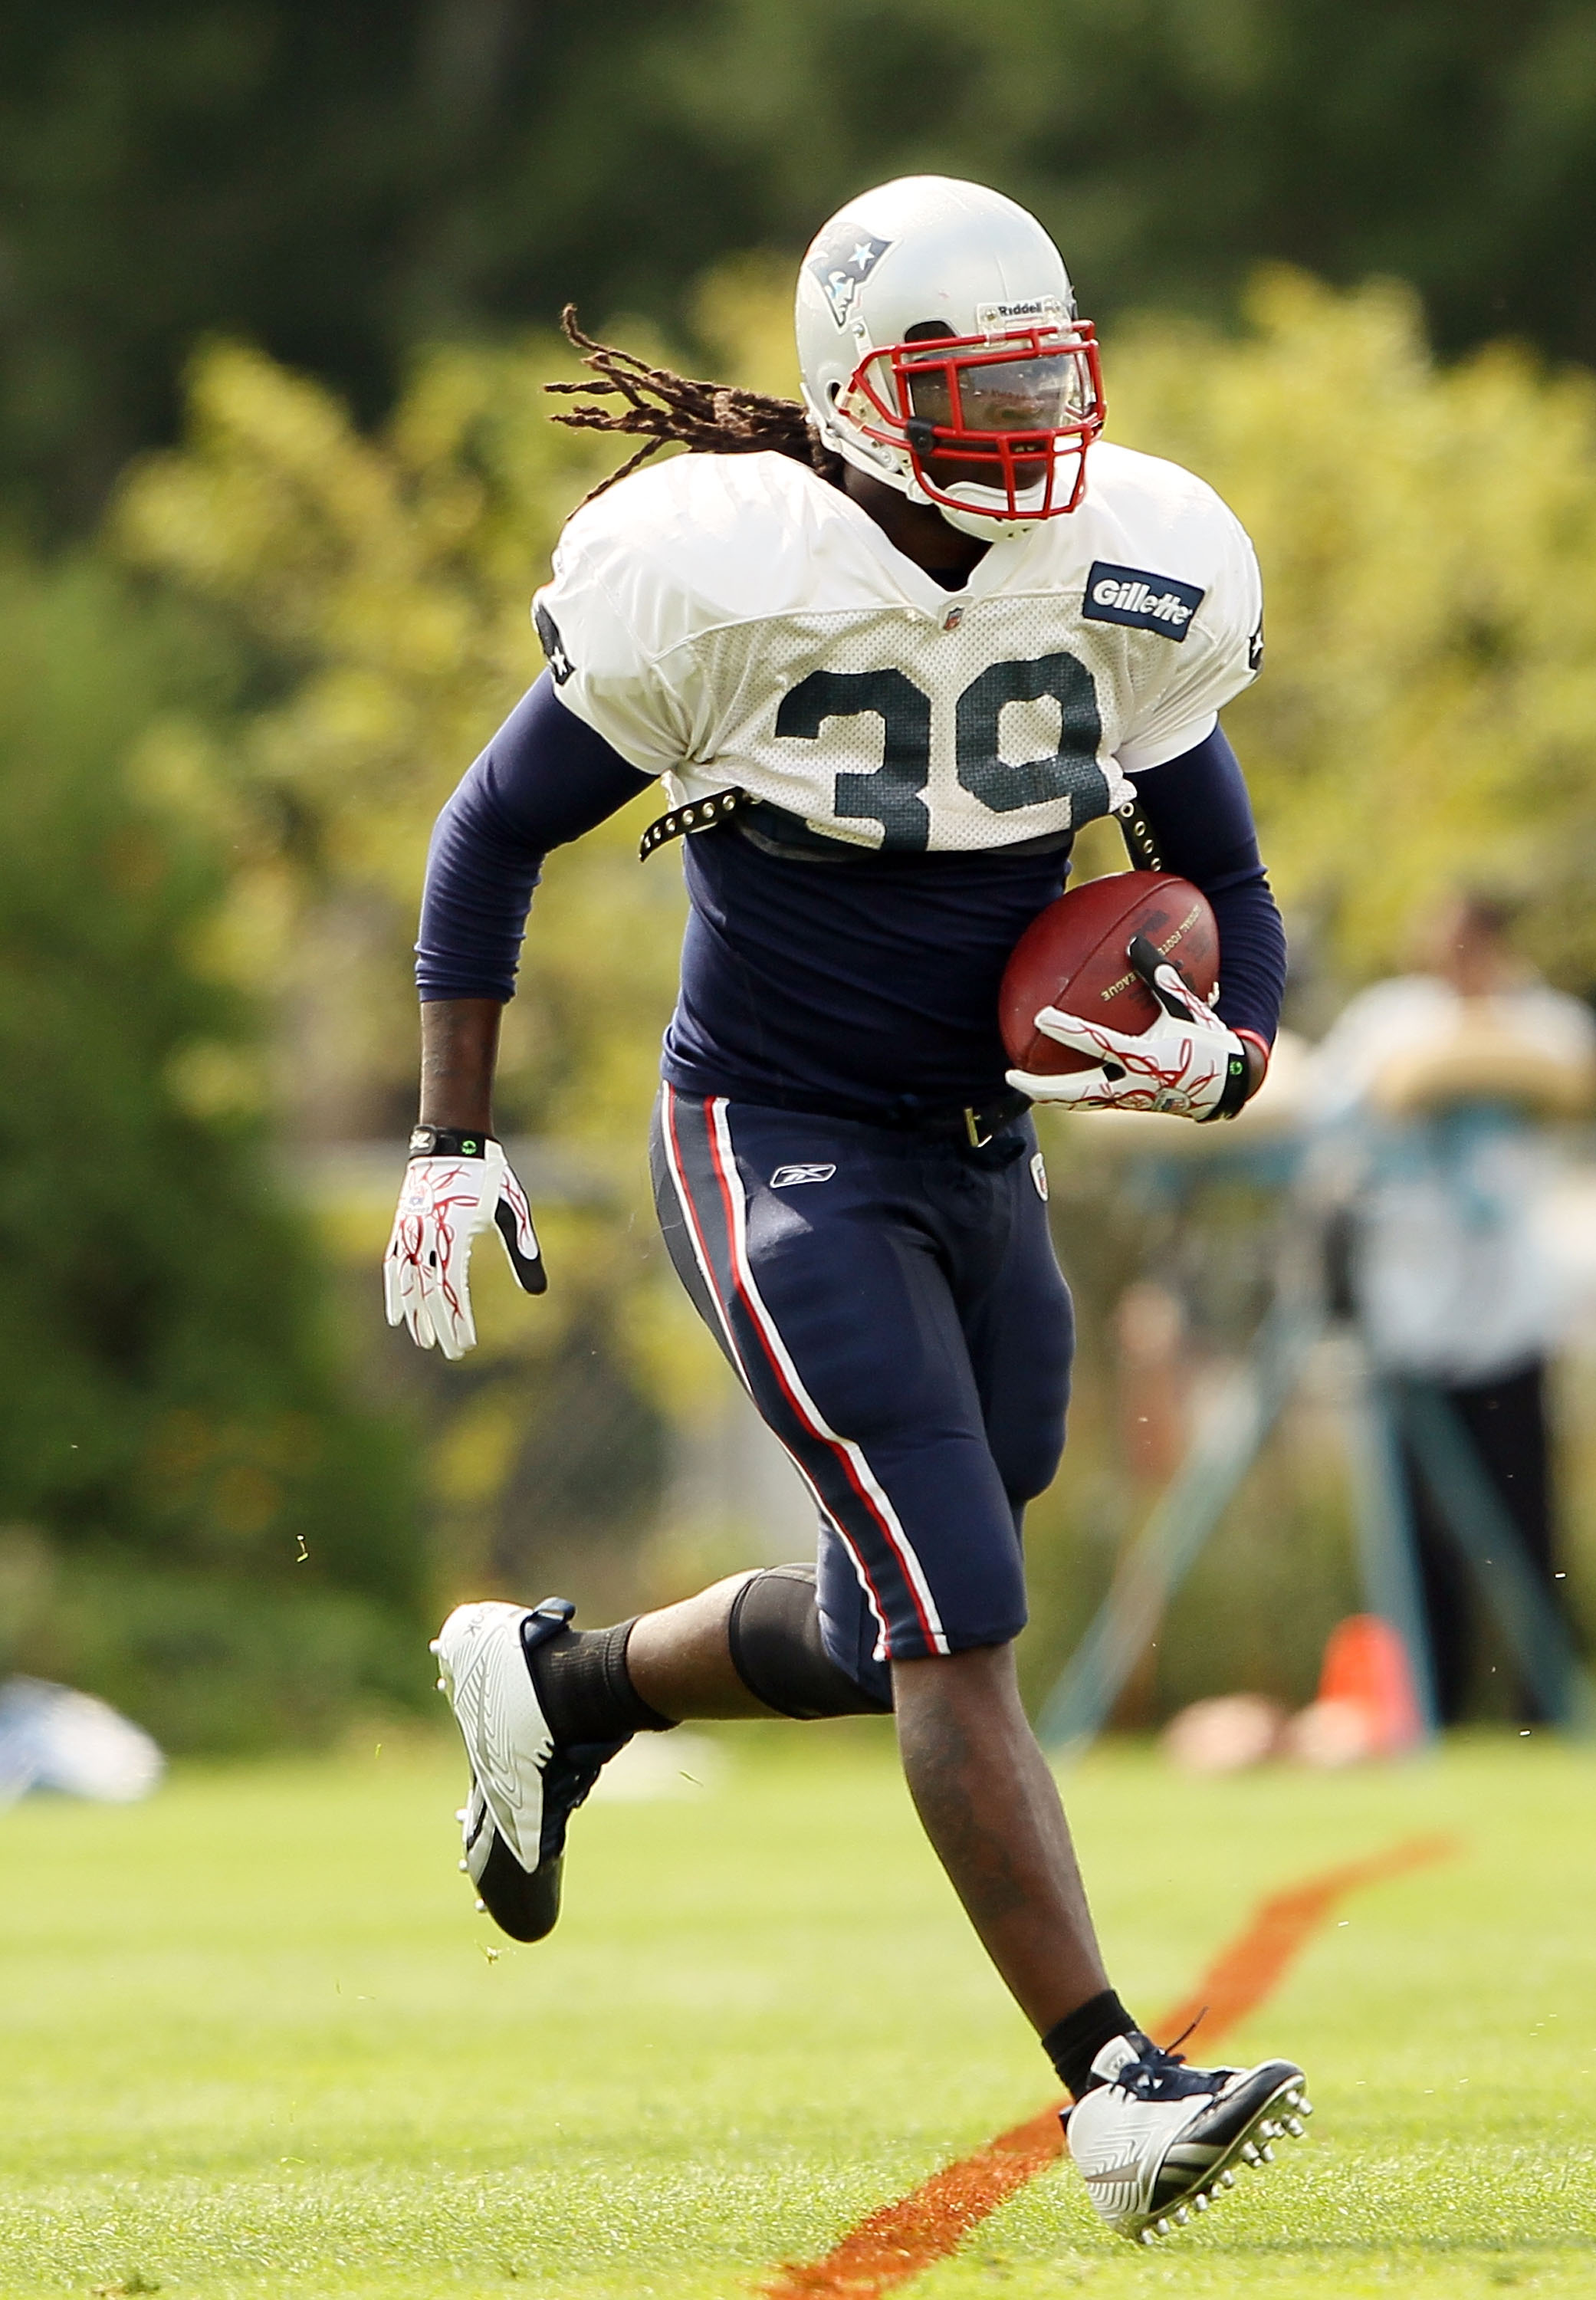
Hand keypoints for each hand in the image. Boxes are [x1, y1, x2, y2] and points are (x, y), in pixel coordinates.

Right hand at [383, 1130, 545, 1358]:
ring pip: (406, 1282)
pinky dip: (393, 1291)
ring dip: (414, 1313)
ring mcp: (409, 1230)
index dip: (458, 1318)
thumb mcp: (511, 1210)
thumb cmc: (488, 1176)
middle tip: (452, 1352)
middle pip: (428, 1291)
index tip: (467, 1342)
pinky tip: (396, 1313)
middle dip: (440, 1324)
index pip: (452, 1287)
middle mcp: (426, 1233)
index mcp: (453, 1230)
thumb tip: (538, 1291)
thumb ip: (523, 1250)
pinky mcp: (402, 1226)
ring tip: (424, 1340)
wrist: (454, 1139)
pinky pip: (393, 1265)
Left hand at [1007, 936, 1254, 1120]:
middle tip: (1010, 1075)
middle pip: (1077, 1091)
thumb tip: (1134, 942)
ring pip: (1080, 1102)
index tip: (1040, 1016)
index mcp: (1144, 1057)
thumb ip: (1161, 976)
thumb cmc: (1206, 1042)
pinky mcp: (1129, 1105)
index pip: (1097, 1042)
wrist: (1227, 1086)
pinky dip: (1071, 1094)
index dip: (1067, 1029)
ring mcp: (1128, 1099)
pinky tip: (1055, 1084)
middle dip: (1042, 1086)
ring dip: (1050, 1096)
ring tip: (1023, 1087)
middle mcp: (1131, 1083)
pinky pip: (1093, 1101)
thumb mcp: (1187, 1007)